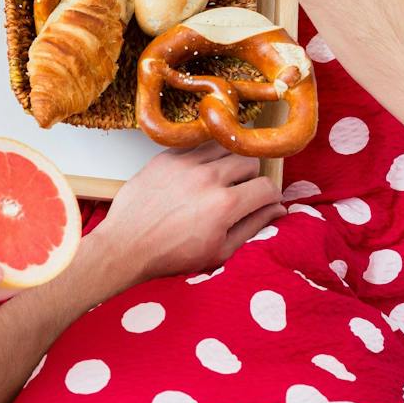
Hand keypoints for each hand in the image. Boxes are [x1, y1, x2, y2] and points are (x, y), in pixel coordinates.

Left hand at [84, 143, 285, 286]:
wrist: (126, 246)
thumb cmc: (170, 255)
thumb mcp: (219, 252)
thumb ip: (253, 228)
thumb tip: (277, 210)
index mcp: (225, 205)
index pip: (267, 186)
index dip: (270, 196)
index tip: (264, 201)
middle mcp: (207, 178)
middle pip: (248, 161)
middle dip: (250, 177)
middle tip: (238, 192)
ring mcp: (185, 164)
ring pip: (223, 147)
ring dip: (227, 162)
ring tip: (218, 181)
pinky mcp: (166, 158)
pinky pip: (196, 148)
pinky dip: (201, 159)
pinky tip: (194, 177)